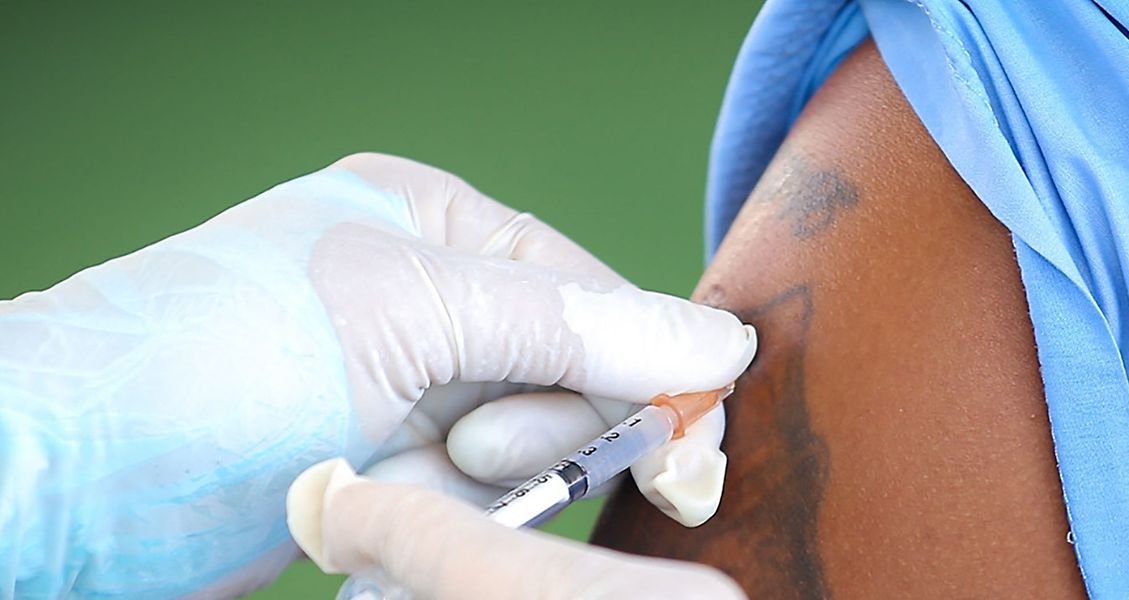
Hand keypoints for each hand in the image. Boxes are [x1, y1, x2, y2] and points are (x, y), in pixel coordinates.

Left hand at [0, 153, 755, 597]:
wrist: (62, 481)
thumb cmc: (213, 359)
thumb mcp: (410, 315)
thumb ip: (574, 327)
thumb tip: (718, 341)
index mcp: (436, 224)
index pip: (594, 292)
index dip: (644, 368)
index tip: (685, 449)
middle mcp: (427, 300)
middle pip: (571, 378)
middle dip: (540, 433)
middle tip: (478, 455)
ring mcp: (402, 391)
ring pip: (524, 456)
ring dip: (479, 489)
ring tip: (389, 480)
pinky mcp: (377, 471)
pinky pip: (468, 506)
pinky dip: (438, 523)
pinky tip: (366, 516)